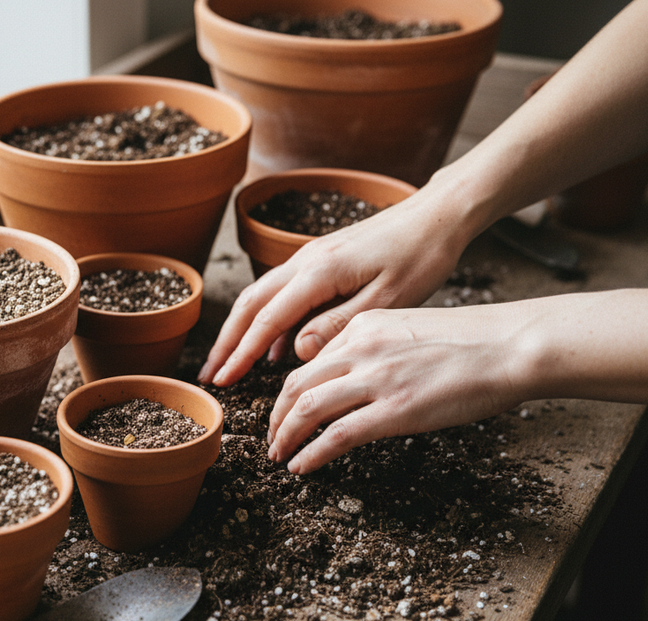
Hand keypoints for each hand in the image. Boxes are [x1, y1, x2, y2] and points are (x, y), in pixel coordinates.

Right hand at [198, 193, 469, 387]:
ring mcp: (311, 257)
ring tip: (227, 363)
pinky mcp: (322, 259)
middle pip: (250, 303)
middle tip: (210, 375)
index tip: (224, 379)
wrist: (437, 214)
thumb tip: (294, 350)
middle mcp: (306, 260)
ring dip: (241, 330)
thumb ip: (337, 325)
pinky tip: (271, 347)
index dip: (242, 352)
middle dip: (226, 341)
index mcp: (319, 271)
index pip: (268, 318)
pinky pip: (283, 292)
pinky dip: (268, 319)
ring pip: (261, 295)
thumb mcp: (386, 300)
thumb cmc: (421, 256)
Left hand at [266, 303, 525, 473]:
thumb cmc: (473, 342)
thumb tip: (352, 380)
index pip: (310, 361)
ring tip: (280, 454)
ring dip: (285, 436)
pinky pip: (335, 435)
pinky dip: (310, 453)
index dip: (291, 391)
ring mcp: (376, 378)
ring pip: (307, 408)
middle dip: (277, 415)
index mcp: (363, 325)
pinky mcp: (394, 409)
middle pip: (296, 384)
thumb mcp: (409, 330)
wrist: (510, 346)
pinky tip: (301, 466)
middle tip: (272, 437)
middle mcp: (361, 347)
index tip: (285, 410)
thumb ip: (375, 350)